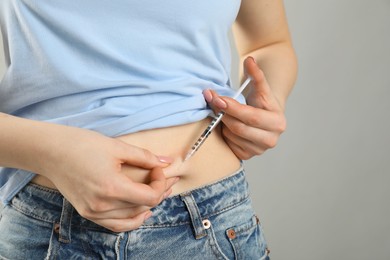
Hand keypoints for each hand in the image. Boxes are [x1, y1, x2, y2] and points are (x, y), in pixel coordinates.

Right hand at [39, 126, 177, 231]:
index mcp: (112, 188)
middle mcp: (102, 206)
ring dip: (148, 206)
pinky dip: (131, 220)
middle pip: (143, 207)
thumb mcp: (117, 147)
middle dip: (160, 192)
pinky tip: (141, 212)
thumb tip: (167, 162)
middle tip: (167, 178)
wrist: (49, 151)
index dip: (161, 183)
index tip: (158, 168)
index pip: (150, 196)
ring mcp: (93, 212)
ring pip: (131, 218)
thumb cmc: (82, 145)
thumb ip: (145, 157)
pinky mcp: (87, 213)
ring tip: (159, 192)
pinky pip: (115, 225)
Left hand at [203, 57, 286, 159]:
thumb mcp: (260, 88)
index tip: (218, 98)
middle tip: (213, 102)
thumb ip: (256, 75)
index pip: (251, 116)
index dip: (233, 107)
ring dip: (223, 124)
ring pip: (232, 136)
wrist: (264, 117)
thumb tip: (250, 60)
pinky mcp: (248, 156)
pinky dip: (225, 135)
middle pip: (239, 128)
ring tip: (224, 113)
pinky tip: (227, 126)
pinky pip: (230, 146)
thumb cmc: (261, 102)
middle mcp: (271, 139)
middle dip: (224, 115)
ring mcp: (259, 150)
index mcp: (278, 122)